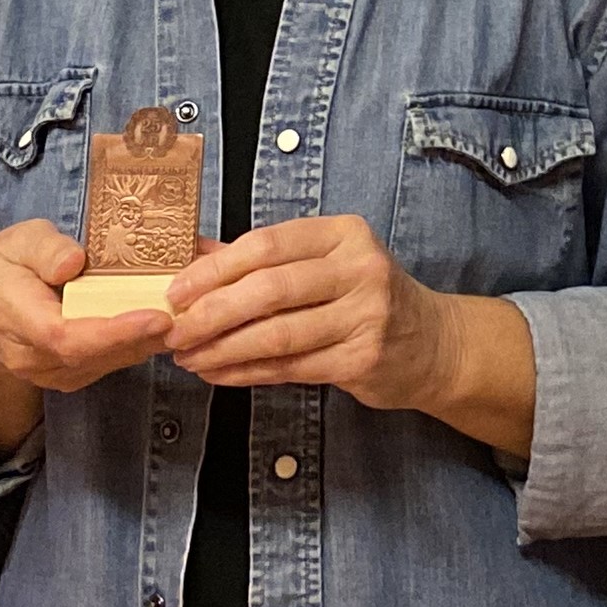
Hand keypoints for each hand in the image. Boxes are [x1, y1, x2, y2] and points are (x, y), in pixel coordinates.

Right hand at [0, 220, 178, 403]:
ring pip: (106, 363)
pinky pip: (108, 364)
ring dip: (147, 342)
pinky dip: (137, 345)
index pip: (67, 336)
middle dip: (145, 336)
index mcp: (15, 318)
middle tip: (189, 311)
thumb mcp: (16, 242)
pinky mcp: (69, 376)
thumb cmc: (0, 271)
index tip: (157, 316)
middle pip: (95, 354)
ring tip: (185, 315)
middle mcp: (33, 356)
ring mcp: (51, 372)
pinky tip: (162, 324)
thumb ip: (44, 249)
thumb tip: (74, 262)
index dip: (114, 331)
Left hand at [161, 215, 441, 399]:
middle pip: (268, 289)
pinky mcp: (363, 358)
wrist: (433, 343)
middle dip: (211, 313)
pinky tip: (220, 373)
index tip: (176, 291)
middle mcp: (360, 268)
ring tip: (188, 357)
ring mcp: (366, 315)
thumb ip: (263, 259)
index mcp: (344, 233)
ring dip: (223, 348)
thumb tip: (193, 252)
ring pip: (277, 334)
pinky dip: (247, 372)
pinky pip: (291, 367)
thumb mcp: (325, 263)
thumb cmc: (366, 298)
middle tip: (174, 331)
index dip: (214, 269)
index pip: (266, 245)